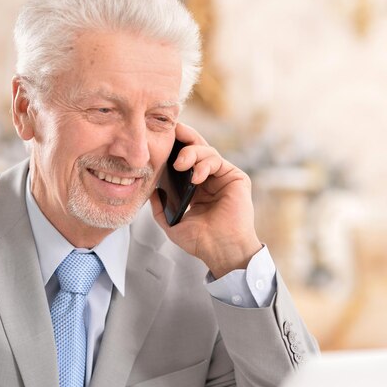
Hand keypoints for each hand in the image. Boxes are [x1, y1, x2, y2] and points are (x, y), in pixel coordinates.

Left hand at [150, 122, 261, 278]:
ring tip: (179, 165)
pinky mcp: (235, 178)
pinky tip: (196, 177)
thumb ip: (160, 207)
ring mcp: (222, 178)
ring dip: (191, 153)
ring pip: (206, 151)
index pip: (184, 162)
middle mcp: (210, 181)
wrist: (220, 250)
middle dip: (183, 139)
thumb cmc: (200, 241)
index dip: (173, 149)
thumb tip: (151, 190)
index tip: (159, 140)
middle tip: (169, 135)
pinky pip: (217, 160)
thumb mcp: (172, 223)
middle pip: (196, 149)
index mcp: (195, 189)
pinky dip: (204, 164)